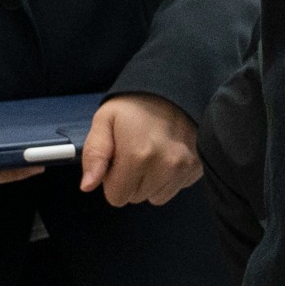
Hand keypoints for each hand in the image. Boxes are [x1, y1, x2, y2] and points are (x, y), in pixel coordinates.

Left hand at [83, 92, 201, 206]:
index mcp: (138, 154)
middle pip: (136, 198)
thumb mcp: (104, 120)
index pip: (116, 197)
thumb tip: (88, 185)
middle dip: (131, 180)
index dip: (112, 179)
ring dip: (150, 181)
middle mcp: (165, 165)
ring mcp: (184, 167)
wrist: (175, 87)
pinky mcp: (197, 167)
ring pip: (156, 197)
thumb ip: (94, 155)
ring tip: (151, 153)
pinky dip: (168, 178)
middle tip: (135, 152)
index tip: (118, 159)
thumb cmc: (138, 103)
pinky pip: (175, 188)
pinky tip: (166, 155)